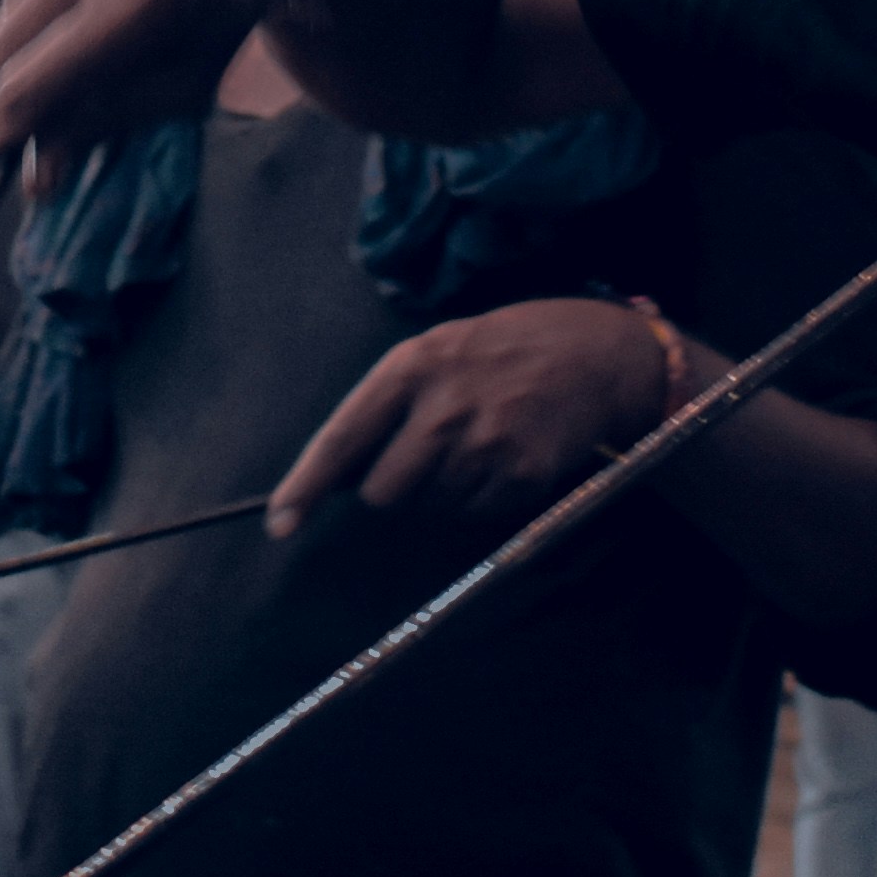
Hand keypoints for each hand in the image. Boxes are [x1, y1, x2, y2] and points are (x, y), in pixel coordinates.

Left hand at [266, 297, 662, 536]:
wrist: (596, 353)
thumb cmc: (501, 352)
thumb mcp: (435, 351)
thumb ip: (385, 405)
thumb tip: (335, 476)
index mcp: (410, 368)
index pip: (342, 439)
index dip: (304, 487)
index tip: (280, 525)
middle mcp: (442, 407)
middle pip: (382, 492)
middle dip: (394, 486)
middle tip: (427, 454)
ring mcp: (484, 443)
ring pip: (429, 507)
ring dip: (442, 490)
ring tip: (477, 442)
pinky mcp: (520, 474)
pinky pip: (474, 513)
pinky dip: (482, 497)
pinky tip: (504, 456)